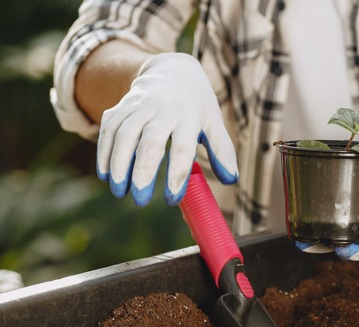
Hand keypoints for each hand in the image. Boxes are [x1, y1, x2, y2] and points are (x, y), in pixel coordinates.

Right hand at [96, 53, 237, 205]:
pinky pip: (108, 128)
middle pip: (150, 141)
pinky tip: (105, 174)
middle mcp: (164, 109)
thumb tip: (231, 179)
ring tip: (119, 191)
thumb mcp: (214, 123)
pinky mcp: (121, 105)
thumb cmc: (197, 105)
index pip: (183, 148)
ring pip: (124, 134)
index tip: (171, 199)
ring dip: (118, 164)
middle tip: (140, 200)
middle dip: (143, 172)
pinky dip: (104, 151)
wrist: (173, 70)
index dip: (176, 174)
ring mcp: (140, 105)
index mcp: (190, 116)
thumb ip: (222, 151)